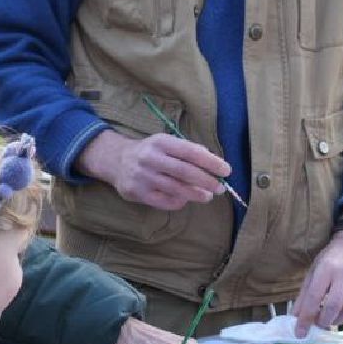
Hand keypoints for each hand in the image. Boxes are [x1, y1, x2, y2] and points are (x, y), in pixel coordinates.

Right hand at [78, 130, 230, 210]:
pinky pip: (164, 201)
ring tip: (208, 196)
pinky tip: (186, 199)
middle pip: (184, 172)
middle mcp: (150, 158)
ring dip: (196, 194)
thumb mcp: (165, 143)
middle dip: (206, 181)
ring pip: (175, 189)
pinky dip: (179, 201)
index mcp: (161, 142)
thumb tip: (212, 160)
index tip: (226, 170)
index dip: (211, 162)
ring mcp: (143, 176)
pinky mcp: (137, 193)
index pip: (191, 152)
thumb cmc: (150, 152)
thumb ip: (187, 150)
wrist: (116, 160)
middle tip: (220, 188)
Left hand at [292, 232, 342, 336]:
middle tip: (318, 323)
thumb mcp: (315, 270)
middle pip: (333, 307)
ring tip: (330, 318)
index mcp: (327, 268)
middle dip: (323, 321)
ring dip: (336, 321)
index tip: (300, 333)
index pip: (314, 298)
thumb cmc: (332, 258)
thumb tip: (297, 317)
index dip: (306, 318)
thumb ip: (305, 293)